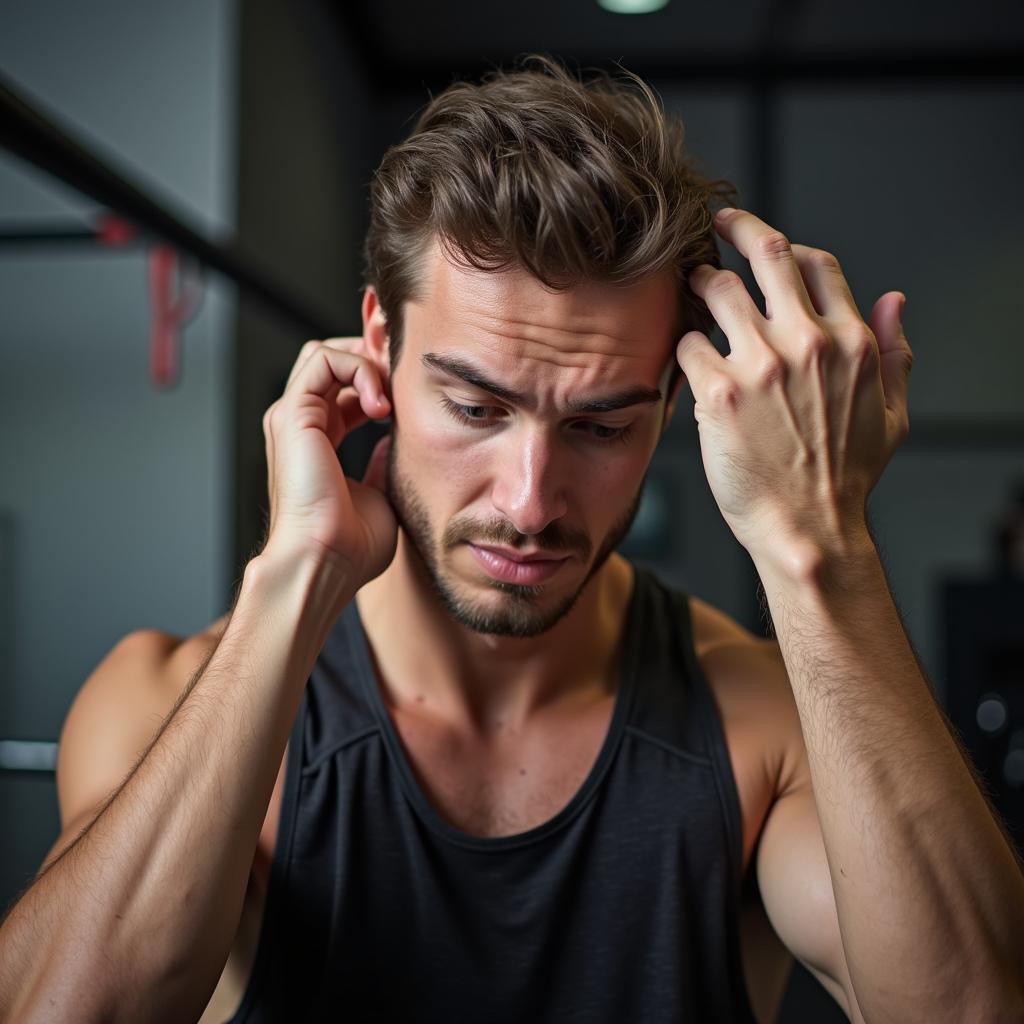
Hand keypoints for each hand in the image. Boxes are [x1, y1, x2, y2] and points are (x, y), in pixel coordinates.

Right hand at [260, 336, 397, 586]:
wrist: (325, 562)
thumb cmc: (351, 547)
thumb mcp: (382, 495)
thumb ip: (384, 463)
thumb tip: (397, 441)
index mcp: (320, 442)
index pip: (345, 388)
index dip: (380, 381)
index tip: (411, 397)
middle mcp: (302, 426)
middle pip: (333, 361)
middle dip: (374, 361)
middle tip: (405, 384)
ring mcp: (293, 418)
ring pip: (326, 353)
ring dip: (367, 363)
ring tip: (390, 398)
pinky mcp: (292, 415)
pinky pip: (324, 361)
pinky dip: (358, 369)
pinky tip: (380, 405)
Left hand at [676, 208, 912, 572]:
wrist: (808, 528)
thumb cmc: (846, 479)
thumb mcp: (892, 414)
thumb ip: (895, 352)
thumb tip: (894, 300)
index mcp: (851, 342)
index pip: (816, 264)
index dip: (786, 246)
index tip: (762, 240)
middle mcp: (807, 343)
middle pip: (767, 254)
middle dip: (737, 228)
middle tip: (716, 226)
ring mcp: (762, 365)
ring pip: (719, 291)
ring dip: (702, 285)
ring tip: (691, 293)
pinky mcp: (719, 393)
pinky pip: (688, 345)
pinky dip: (683, 346)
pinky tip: (684, 359)